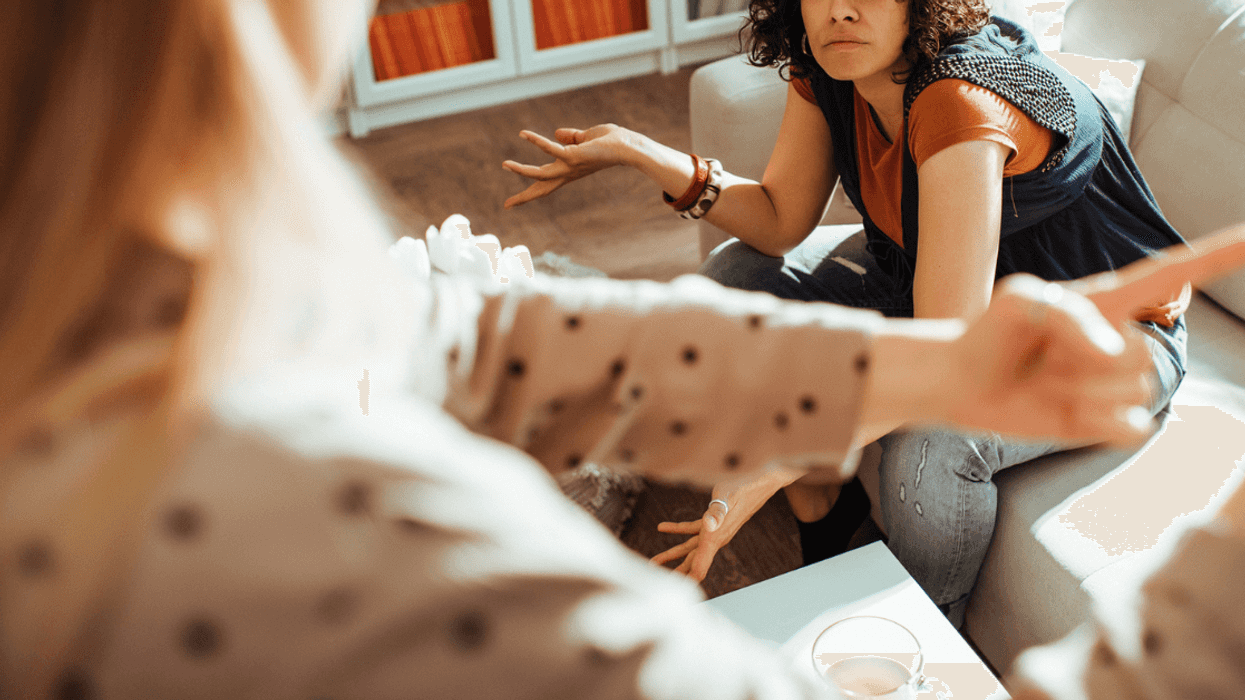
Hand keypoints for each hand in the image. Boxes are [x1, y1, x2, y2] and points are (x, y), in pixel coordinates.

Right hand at [502, 125, 635, 207]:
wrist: (628, 146)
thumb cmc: (612, 142)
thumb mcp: (587, 138)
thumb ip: (571, 137)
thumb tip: (557, 133)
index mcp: (569, 170)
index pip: (547, 183)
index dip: (531, 191)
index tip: (516, 201)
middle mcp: (567, 172)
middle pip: (542, 188)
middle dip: (524, 197)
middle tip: (506, 206)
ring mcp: (569, 166)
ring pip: (540, 174)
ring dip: (522, 170)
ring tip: (505, 164)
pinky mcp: (573, 156)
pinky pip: (550, 149)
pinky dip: (536, 141)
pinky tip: (523, 134)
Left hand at [650, 469, 800, 581]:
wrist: (760, 480)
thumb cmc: (744, 487)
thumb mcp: (727, 498)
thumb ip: (717, 512)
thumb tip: (708, 524)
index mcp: (715, 538)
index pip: (700, 567)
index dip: (687, 581)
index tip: (674, 595)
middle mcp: (715, 538)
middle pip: (692, 562)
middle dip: (675, 573)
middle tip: (658, 583)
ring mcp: (714, 530)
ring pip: (690, 547)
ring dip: (672, 554)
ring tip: (655, 561)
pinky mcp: (713, 519)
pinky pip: (692, 529)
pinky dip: (677, 530)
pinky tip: (663, 527)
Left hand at [944, 224, 1244, 443]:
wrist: (962, 381)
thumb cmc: (991, 333)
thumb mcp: (1020, 300)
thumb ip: (1071, 315)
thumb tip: (1115, 356)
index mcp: (1107, 299)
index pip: (1174, 274)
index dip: (1221, 254)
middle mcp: (1120, 340)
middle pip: (1143, 354)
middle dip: (1086, 359)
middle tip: (1045, 355)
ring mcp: (1115, 383)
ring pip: (1134, 392)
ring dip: (1082, 391)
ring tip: (1047, 380)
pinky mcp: (1103, 422)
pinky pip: (1128, 429)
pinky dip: (1092, 424)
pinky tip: (1061, 410)